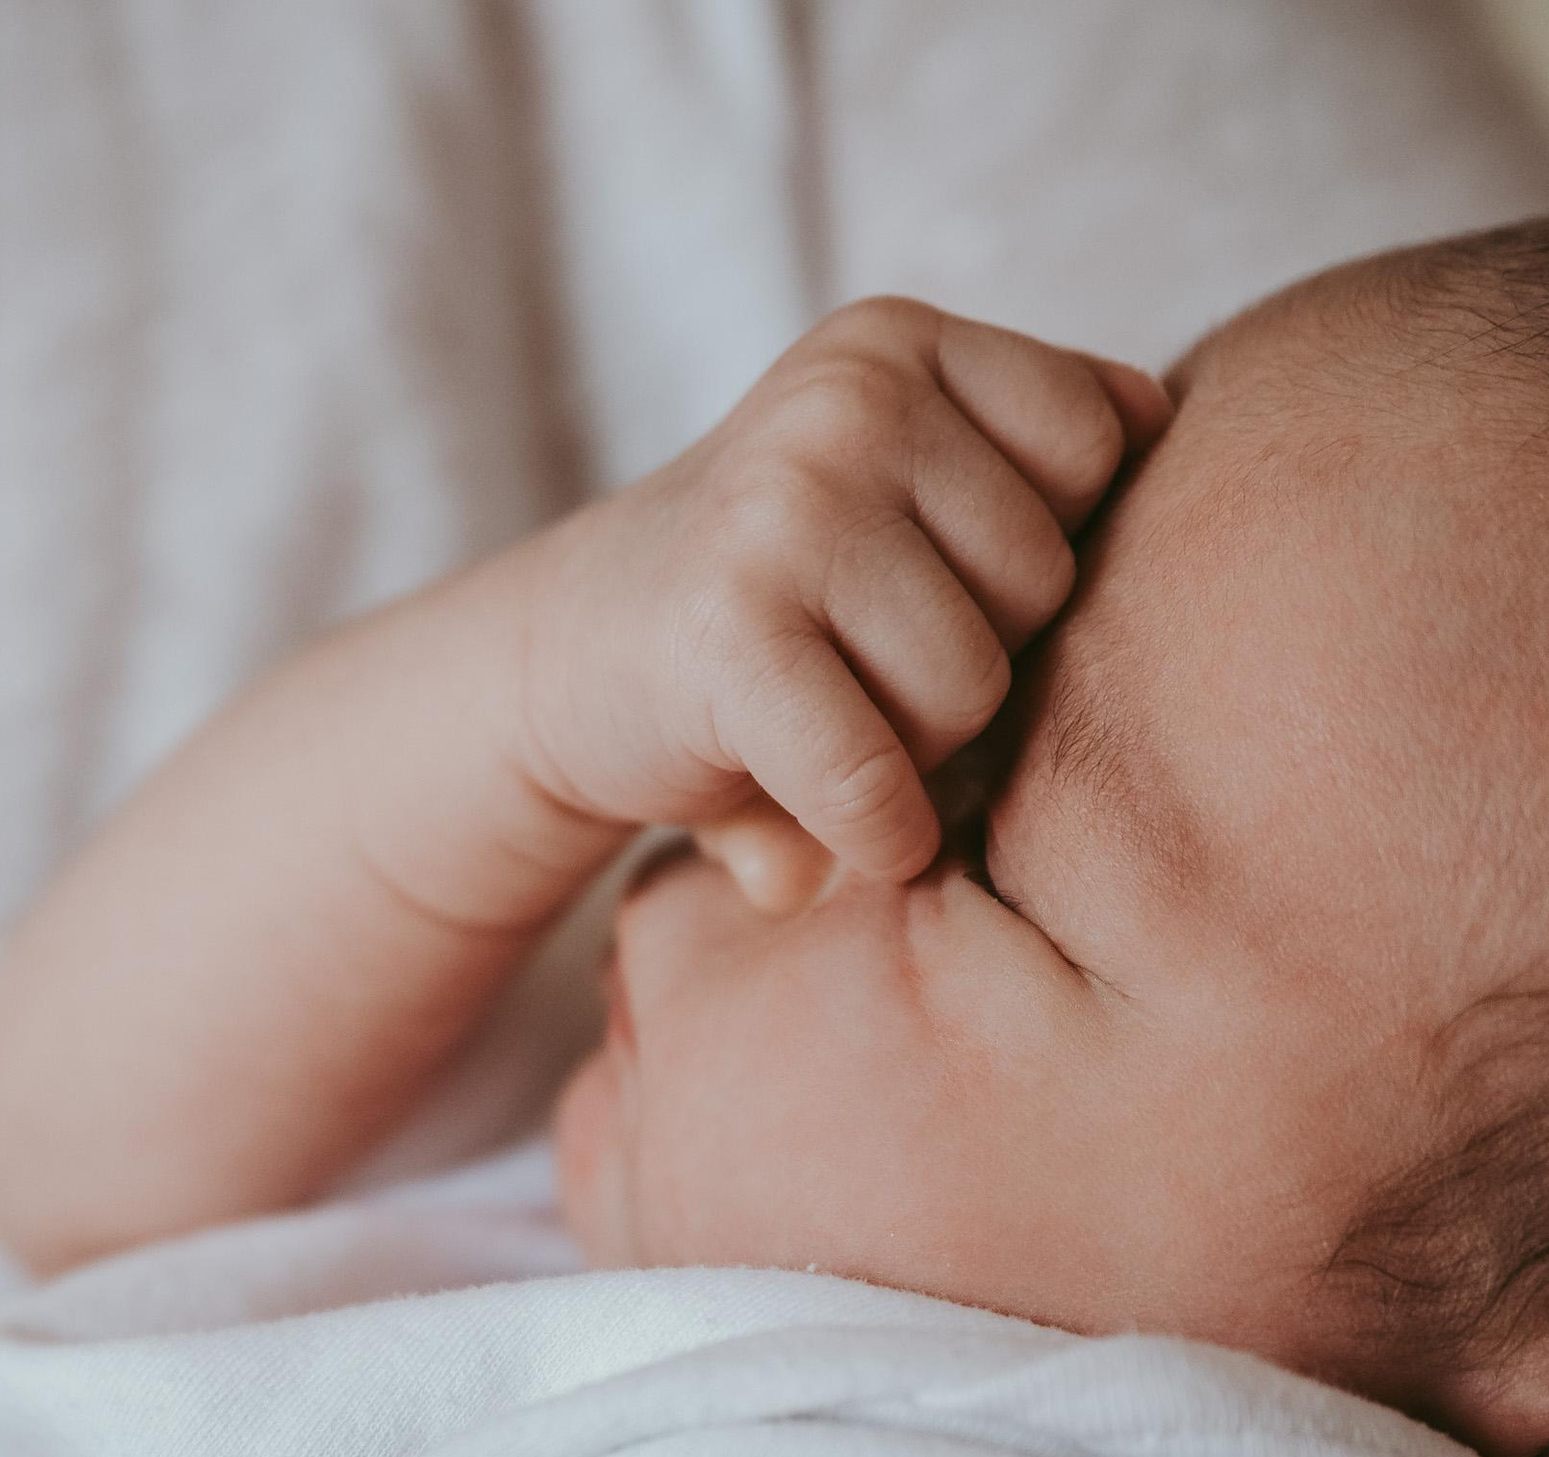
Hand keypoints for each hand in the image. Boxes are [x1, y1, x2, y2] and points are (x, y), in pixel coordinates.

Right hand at [516, 297, 1169, 899]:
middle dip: (975, 665)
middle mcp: (847, 396)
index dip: (1032, 558)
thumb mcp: (890, 498)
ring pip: (973, 687)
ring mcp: (784, 505)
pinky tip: (835, 840)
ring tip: (835, 733)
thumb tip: (1172, 419)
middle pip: (1044, 581)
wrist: (559, 668)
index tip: (927, 592)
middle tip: (867, 684)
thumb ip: (1028, 465)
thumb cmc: (766, 604)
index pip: (1104, 445)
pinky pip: (873, 775)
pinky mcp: (728, 630)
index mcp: (900, 342)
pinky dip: (871, 836)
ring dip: (917, 753)